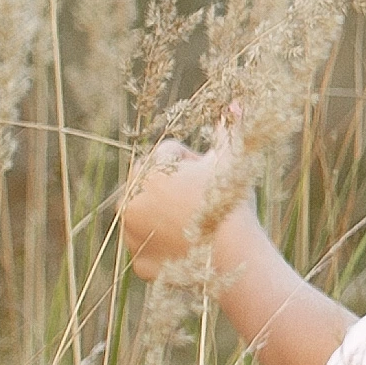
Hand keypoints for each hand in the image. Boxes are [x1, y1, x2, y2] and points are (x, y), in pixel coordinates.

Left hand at [116, 134, 251, 281]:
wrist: (235, 258)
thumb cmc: (232, 204)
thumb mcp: (232, 161)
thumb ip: (229, 130)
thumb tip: (235, 103)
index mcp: (148, 170)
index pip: (169, 154)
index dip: (196, 162)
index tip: (212, 178)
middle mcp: (129, 199)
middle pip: (153, 183)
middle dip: (175, 186)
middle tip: (205, 201)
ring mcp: (131, 233)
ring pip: (149, 214)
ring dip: (166, 214)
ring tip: (198, 225)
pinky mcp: (139, 261)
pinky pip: (151, 247)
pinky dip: (166, 246)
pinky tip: (191, 247)